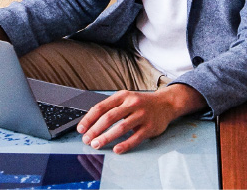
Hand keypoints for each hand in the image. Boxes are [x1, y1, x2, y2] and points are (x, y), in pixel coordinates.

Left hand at [77, 84, 206, 153]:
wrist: (165, 104)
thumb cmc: (141, 103)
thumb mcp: (126, 99)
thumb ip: (111, 107)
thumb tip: (91, 121)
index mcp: (122, 96)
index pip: (101, 107)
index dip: (89, 119)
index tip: (81, 129)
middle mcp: (132, 103)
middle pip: (109, 117)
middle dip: (95, 130)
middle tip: (87, 140)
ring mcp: (142, 115)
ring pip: (121, 127)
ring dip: (107, 137)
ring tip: (97, 144)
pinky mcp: (150, 127)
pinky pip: (136, 137)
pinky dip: (125, 144)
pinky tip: (117, 149)